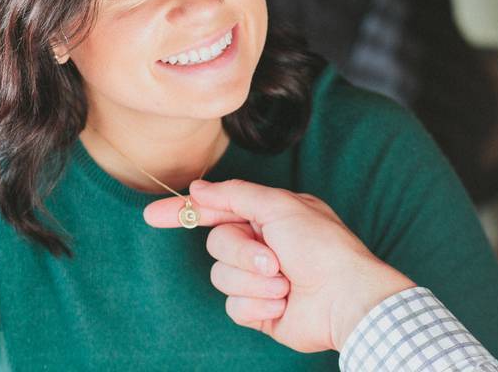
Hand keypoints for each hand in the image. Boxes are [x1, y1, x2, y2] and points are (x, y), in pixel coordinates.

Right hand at [143, 179, 414, 352]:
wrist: (345, 298)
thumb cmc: (322, 247)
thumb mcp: (280, 207)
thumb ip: (235, 194)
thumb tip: (200, 188)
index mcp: (268, 216)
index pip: (216, 209)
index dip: (184, 212)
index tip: (152, 215)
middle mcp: (262, 244)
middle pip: (217, 244)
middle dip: (243, 253)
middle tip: (274, 258)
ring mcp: (259, 278)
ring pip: (222, 277)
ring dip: (254, 281)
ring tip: (285, 281)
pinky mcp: (259, 309)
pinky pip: (234, 307)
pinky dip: (258, 304)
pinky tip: (284, 302)